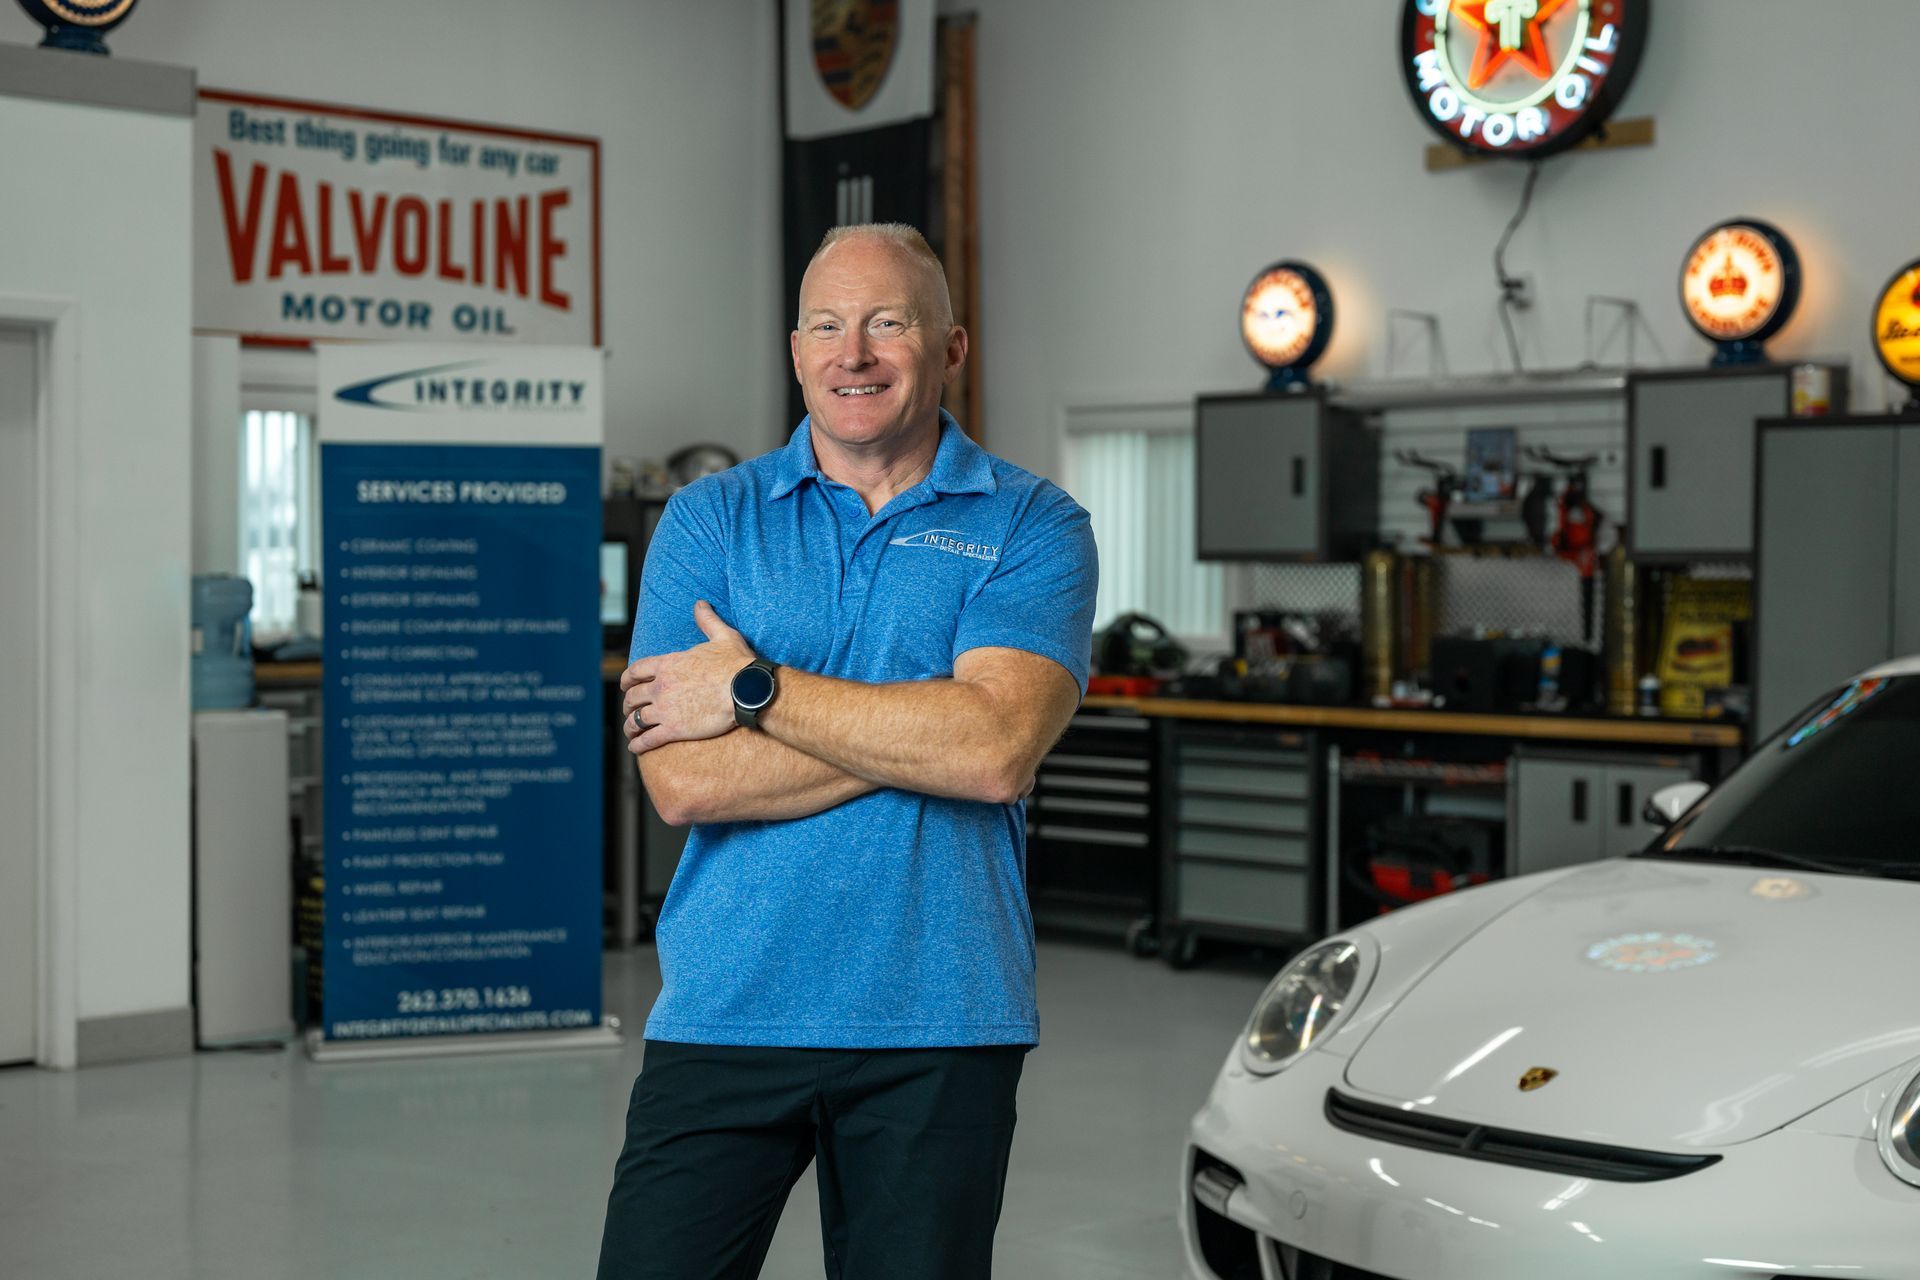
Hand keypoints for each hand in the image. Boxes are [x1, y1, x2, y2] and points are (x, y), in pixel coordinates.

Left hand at [620, 601, 755, 753]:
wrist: (747, 690)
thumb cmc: (736, 664)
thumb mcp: (722, 636)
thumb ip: (707, 620)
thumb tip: (700, 603)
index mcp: (668, 664)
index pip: (637, 671)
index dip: (627, 679)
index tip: (625, 686)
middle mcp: (661, 686)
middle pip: (633, 696)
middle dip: (628, 704)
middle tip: (628, 710)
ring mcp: (665, 708)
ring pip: (637, 719)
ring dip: (630, 726)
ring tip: (631, 733)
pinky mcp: (674, 729)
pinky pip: (648, 738)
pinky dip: (638, 744)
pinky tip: (636, 748)